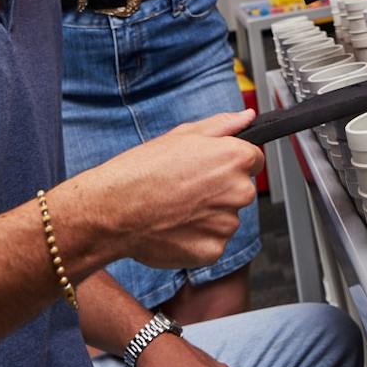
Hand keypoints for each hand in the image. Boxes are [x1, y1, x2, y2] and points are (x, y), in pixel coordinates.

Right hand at [63, 112, 264, 270]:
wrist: (113, 210)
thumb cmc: (142, 171)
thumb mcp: (183, 135)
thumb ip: (223, 125)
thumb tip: (247, 117)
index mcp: (235, 159)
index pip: (253, 160)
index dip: (230, 163)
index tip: (210, 169)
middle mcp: (238, 191)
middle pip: (240, 190)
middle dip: (220, 190)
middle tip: (186, 189)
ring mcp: (227, 224)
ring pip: (226, 218)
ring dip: (208, 215)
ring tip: (176, 208)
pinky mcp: (213, 250)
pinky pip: (213, 241)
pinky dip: (197, 238)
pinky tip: (174, 227)